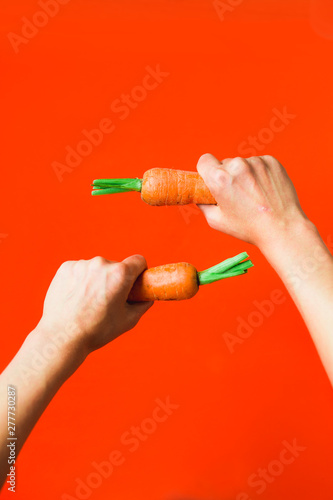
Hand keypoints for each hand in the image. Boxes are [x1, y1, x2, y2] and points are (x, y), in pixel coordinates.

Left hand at [38, 255, 152, 355]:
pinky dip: (80, 280)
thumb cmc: (96, 331)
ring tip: (88, 303)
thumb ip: (142, 304)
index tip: (135, 282)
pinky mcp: (66, 268)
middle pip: (115, 266)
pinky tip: (75, 298)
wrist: (61, 337)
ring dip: (96, 280)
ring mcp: (82, 264)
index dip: (139, 272)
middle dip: (115, 279)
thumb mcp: (128, 320)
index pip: (138, 261)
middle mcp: (101, 263)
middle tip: (107, 300)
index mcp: (120, 274)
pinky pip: (79, 270)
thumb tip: (147, 297)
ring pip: (96, 269)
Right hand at [197, 154, 309, 249]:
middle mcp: (237, 166)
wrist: (282, 228)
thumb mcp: (216, 221)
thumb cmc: (249, 227)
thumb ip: (204, 204)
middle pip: (224, 163)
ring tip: (254, 195)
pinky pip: (259, 163)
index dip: (206, 171)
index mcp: (220, 179)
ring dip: (245, 175)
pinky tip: (264, 190)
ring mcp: (256, 162)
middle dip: (227, 176)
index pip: (204, 160)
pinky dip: (259, 174)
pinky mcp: (272, 162)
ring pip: (243, 164)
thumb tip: (200, 195)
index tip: (211, 180)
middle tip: (237, 195)